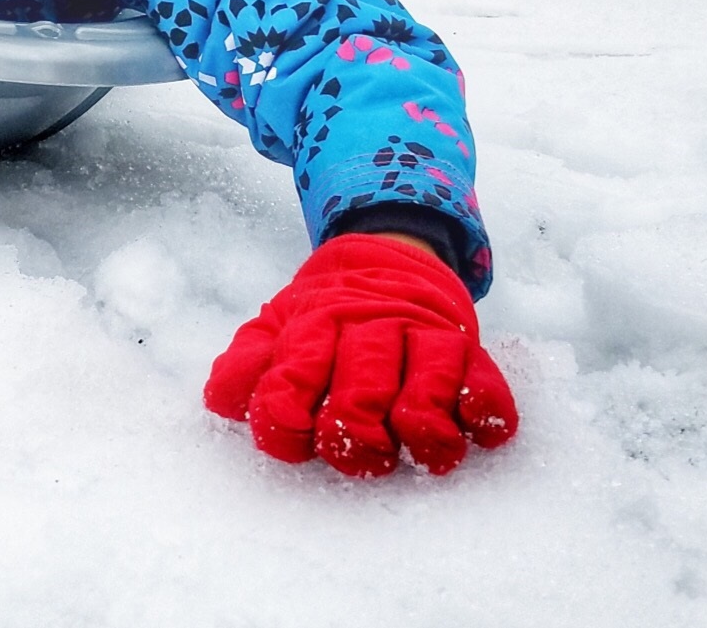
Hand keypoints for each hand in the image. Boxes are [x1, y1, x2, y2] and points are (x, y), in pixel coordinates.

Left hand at [204, 233, 518, 475]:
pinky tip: (471, 428)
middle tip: (360, 451)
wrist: (387, 256)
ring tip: (417, 448)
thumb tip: (221, 401)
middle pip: (360, 395)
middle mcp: (368, 329)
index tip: (295, 436)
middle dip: (355, 437)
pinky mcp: (467, 347)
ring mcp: (422, 336)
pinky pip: (485, 384)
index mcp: (313, 326)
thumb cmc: (325, 316)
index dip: (285, 423)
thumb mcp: (275, 328)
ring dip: (422, 434)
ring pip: (426, 390)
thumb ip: (246, 365)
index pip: (290, 381)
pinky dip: (484, 413)